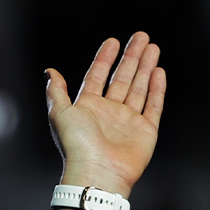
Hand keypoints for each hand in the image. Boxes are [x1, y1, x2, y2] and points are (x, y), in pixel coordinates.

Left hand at [44, 33, 164, 197]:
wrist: (97, 173)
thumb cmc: (76, 146)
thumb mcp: (60, 114)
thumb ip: (57, 92)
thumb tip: (50, 72)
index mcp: (88, 108)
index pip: (97, 76)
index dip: (104, 58)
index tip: (113, 40)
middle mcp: (108, 113)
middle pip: (122, 78)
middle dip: (131, 57)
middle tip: (141, 35)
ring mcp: (127, 121)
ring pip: (139, 88)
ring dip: (145, 67)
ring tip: (152, 47)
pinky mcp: (145, 131)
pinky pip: (153, 106)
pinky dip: (156, 89)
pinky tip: (158, 72)